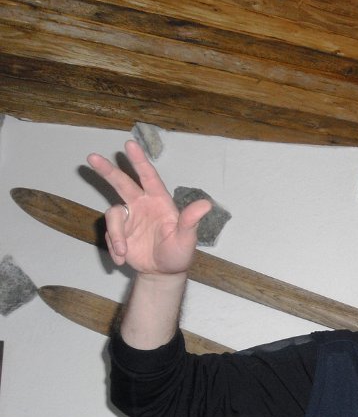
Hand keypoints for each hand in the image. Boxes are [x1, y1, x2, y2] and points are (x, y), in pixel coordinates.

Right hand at [86, 140, 210, 275]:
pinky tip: (123, 261)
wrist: (163, 273)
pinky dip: (114, 249)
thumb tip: (206, 204)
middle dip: (107, 170)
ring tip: (123, 253)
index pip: (149, 177)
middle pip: (122, 183)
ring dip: (116, 235)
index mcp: (159, 202)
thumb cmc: (179, 253)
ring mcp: (129, 218)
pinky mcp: (118, 232)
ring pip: (113, 215)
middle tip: (92, 157)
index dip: (139, 161)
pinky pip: (110, 235)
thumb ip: (190, 221)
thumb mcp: (186, 239)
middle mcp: (142, 205)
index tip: (130, 144)